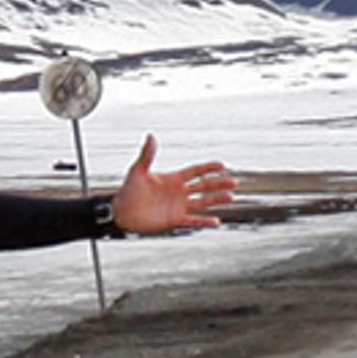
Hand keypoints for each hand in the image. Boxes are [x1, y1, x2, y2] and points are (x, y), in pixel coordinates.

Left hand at [110, 135, 234, 233]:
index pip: (195, 171)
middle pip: (203, 186)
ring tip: (231, 197)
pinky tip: (216, 221)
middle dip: (218, 184)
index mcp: (172, 178)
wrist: (122, 212)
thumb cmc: (128, 190)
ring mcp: (178, 206)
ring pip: (202, 202)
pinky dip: (204, 221)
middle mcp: (178, 192)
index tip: (222, 165)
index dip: (208, 168)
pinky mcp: (175, 219)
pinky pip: (193, 220)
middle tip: (233, 182)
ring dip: (216, 200)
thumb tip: (151, 136)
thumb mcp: (138, 170)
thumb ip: (146, 154)